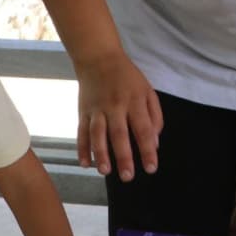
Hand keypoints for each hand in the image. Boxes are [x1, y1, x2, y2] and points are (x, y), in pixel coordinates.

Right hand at [73, 49, 161, 181]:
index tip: (151, 168)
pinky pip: (81, 131)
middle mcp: (115, 106)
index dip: (147, 150)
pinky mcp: (83, 111)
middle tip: (127, 177)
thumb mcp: (147, 91)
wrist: (98, 58)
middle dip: (123, 157)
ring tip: (105, 171)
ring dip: (100, 153)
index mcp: (135, 101)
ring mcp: (97, 109)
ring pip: (97, 134)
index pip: (143, 129)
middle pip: (119, 134)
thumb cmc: (127, 77)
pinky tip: (84, 163)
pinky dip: (81, 148)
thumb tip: (154, 143)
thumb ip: (154, 116)